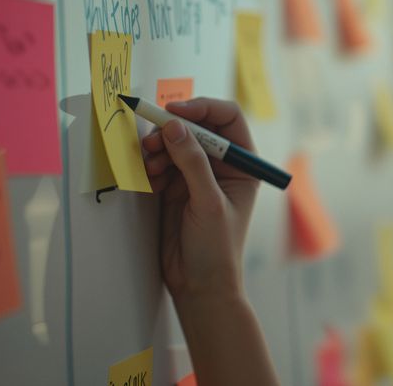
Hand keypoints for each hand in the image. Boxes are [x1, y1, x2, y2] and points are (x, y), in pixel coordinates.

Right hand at [142, 98, 258, 301]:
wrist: (199, 285)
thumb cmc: (217, 248)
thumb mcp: (208, 203)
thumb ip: (192, 163)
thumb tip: (174, 126)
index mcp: (243, 163)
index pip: (227, 118)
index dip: (202, 107)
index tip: (175, 111)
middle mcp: (222, 164)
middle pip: (196, 126)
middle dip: (173, 129)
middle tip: (152, 142)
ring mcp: (197, 174)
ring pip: (174, 143)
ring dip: (158, 148)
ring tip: (149, 166)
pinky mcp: (176, 187)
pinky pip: (161, 162)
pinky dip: (152, 165)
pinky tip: (150, 181)